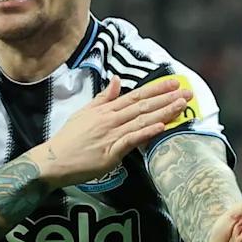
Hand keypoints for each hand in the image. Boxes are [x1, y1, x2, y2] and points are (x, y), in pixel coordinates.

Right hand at [24, 76, 192, 189]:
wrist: (53, 160)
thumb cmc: (69, 140)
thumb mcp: (85, 113)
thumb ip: (104, 98)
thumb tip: (116, 80)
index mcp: (106, 110)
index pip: (136, 96)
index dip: (156, 89)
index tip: (174, 83)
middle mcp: (111, 119)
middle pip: (143, 106)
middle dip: (167, 98)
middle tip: (188, 92)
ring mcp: (111, 135)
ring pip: (141, 120)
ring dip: (163, 112)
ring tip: (181, 106)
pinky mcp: (110, 152)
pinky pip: (131, 140)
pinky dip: (146, 133)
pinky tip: (161, 127)